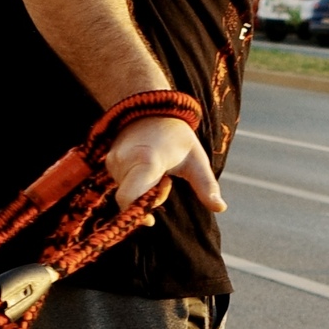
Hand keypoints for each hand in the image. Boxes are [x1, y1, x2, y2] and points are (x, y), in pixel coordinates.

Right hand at [106, 115, 225, 214]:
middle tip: (166, 182)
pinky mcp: (108, 162)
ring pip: (126, 192)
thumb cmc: (177, 136)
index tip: (151, 220)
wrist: (150, 108)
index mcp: (147, 160)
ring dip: (143, 191)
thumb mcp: (196, 160)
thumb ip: (207, 186)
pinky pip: (121, 184)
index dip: (136, 214)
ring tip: (158, 171)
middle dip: (148, 200)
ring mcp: (113, 160)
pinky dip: (134, 184)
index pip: (129, 197)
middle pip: (130, 199)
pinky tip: (147, 169)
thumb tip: (220, 208)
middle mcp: (124, 161)